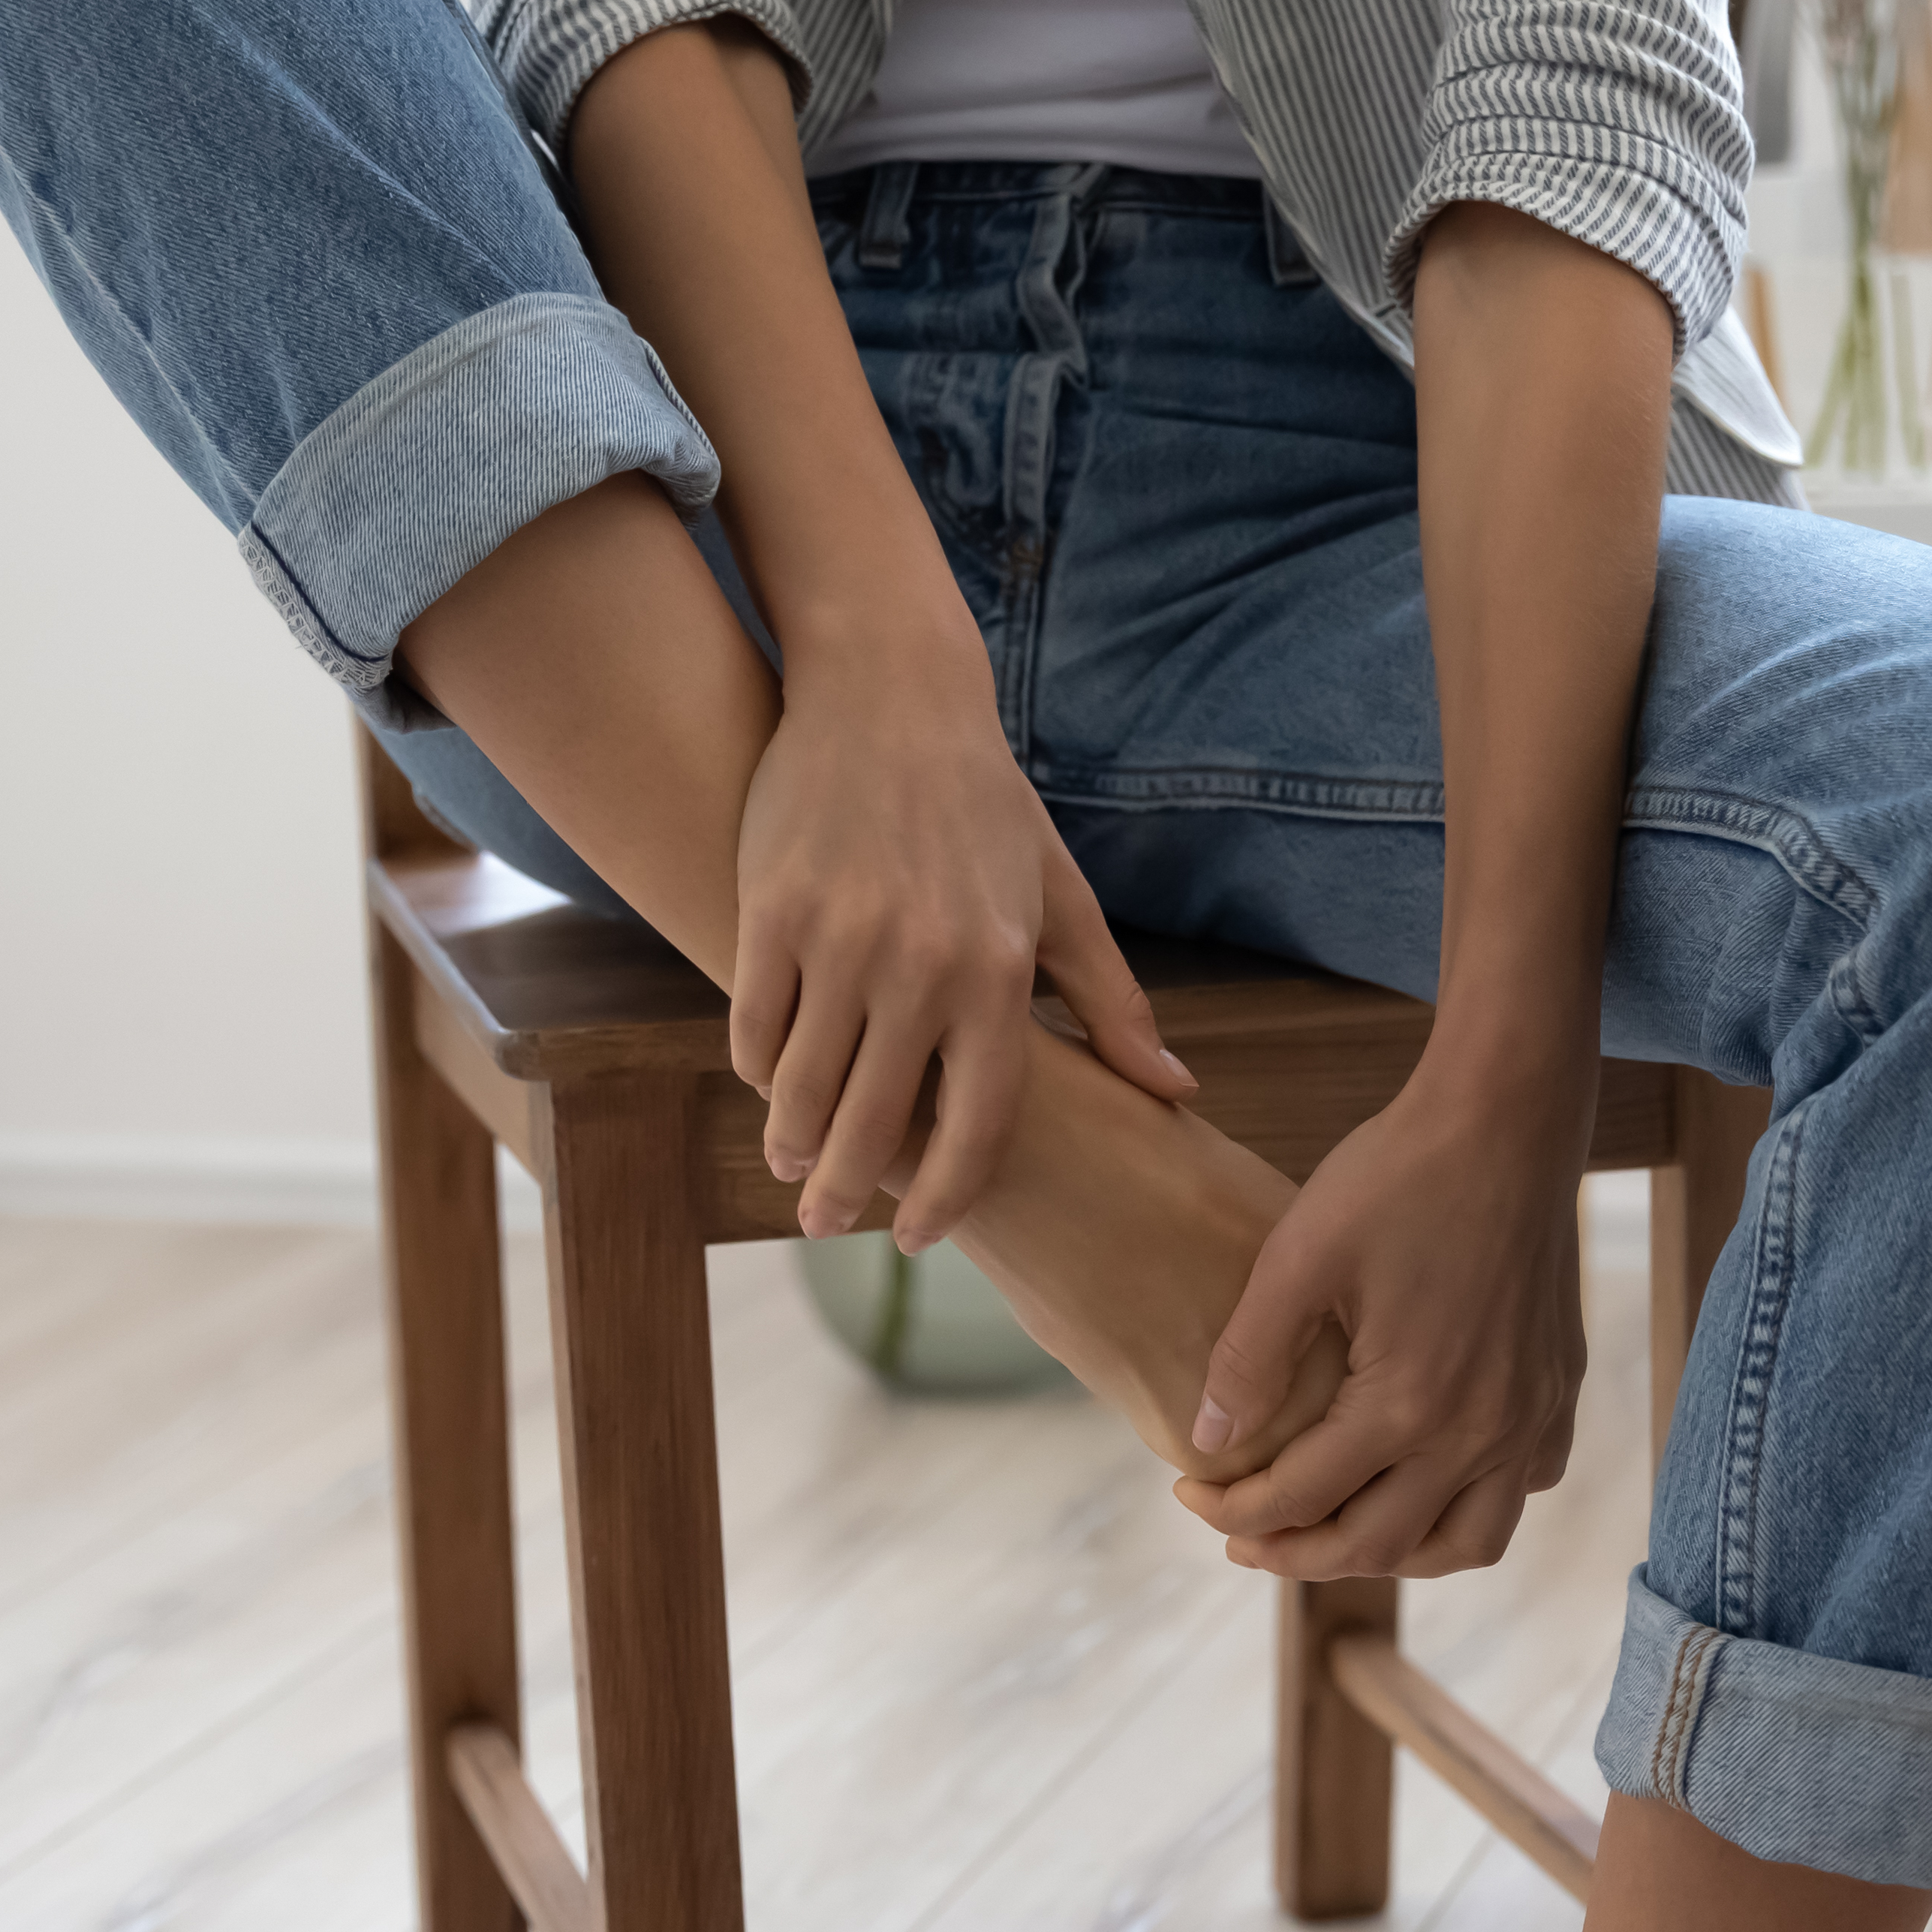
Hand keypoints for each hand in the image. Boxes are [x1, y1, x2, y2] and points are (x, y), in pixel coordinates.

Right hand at [729, 646, 1192, 1248]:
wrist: (891, 694)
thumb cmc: (985, 806)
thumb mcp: (1060, 899)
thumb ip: (1112, 1004)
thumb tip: (1177, 1092)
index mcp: (999, 976)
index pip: (976, 1131)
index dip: (944, 1199)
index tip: (918, 1237)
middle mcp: (921, 968)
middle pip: (875, 1126)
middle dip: (842, 1193)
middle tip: (823, 1222)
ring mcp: (840, 941)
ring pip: (801, 1088)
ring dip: (790, 1141)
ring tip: (789, 1161)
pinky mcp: (772, 911)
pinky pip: (755, 1025)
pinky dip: (756, 1067)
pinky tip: (767, 1083)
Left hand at [1171, 1058, 1591, 1576]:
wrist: (1507, 1118)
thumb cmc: (1398, 1174)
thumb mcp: (1299, 1255)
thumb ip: (1249, 1358)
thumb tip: (1208, 1441)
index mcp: (1408, 1405)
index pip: (1302, 1500)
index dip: (1232, 1511)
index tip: (1187, 1491)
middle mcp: (1480, 1432)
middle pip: (1379, 1546)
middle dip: (1297, 1552)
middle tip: (1240, 1535)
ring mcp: (1530, 1418)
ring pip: (1466, 1543)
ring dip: (1391, 1553)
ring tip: (1332, 1533)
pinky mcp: (1557, 1392)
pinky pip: (1521, 1489)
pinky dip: (1467, 1508)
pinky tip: (1422, 1480)